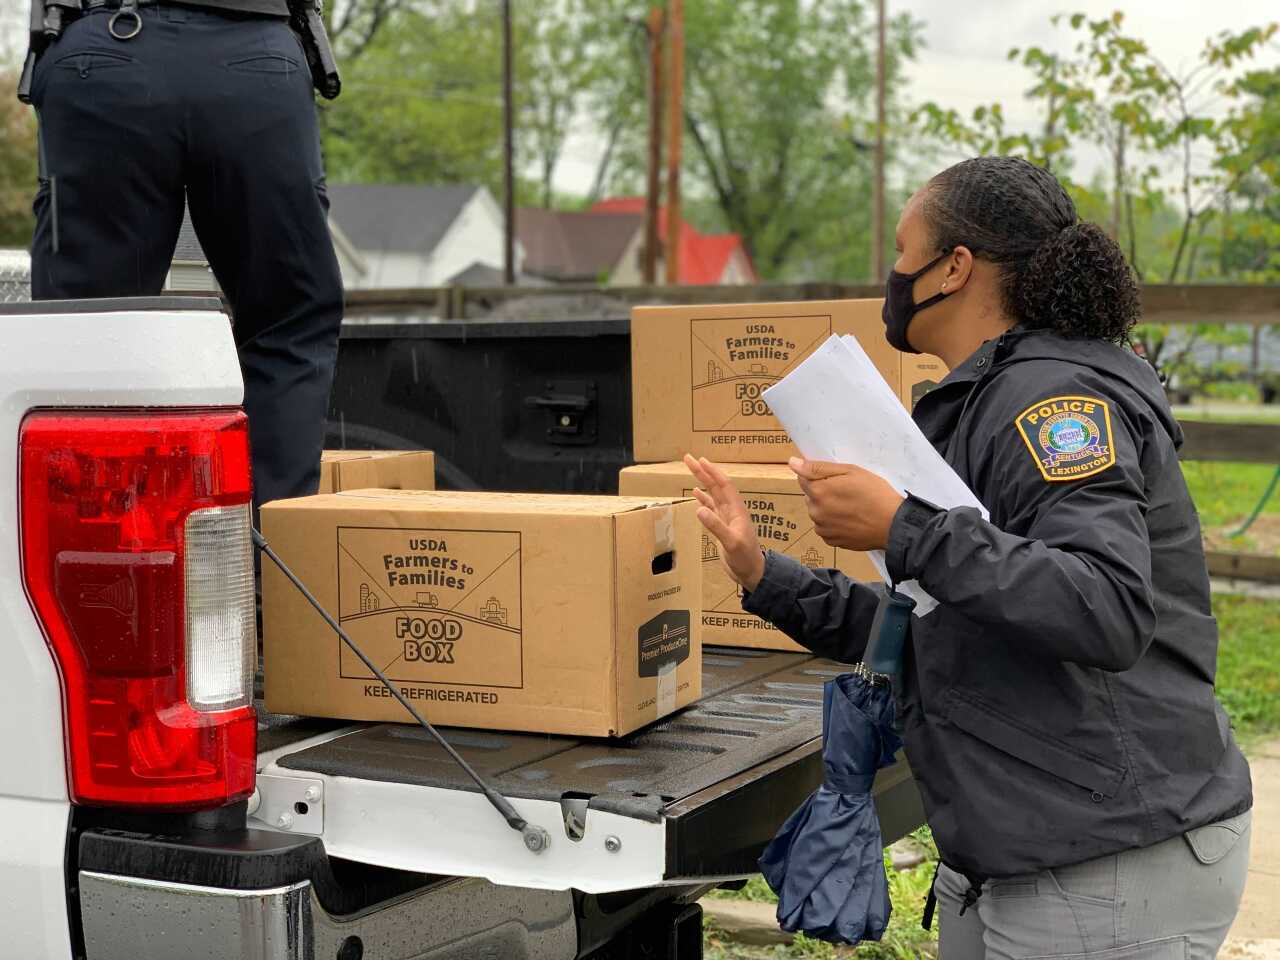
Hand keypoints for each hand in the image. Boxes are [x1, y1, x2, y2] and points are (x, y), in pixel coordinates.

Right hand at [683, 454, 765, 591]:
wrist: (752, 572)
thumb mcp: (731, 543)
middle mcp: (732, 510)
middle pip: (716, 485)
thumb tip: (699, 509)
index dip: (712, 472)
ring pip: (713, 494)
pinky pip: (711, 507)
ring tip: (691, 468)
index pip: (724, 486)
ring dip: (702, 481)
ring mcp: (727, 517)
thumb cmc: (745, 558)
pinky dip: (703, 498)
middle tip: (688, 458)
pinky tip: (695, 492)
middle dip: (703, 471)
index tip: (700, 460)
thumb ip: (716, 526)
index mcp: (736, 510)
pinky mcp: (722, 526)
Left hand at [789, 457, 904, 551]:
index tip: (836, 479)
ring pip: (818, 513)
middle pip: (811, 496)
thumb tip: (792, 463)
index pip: (803, 478)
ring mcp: (823, 529)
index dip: (819, 476)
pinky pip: (826, 528)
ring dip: (828, 509)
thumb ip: (818, 468)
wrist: (893, 525)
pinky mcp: (831, 541)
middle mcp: (815, 512)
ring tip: (852, 507)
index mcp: (818, 492)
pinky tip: (851, 520)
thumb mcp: (850, 472)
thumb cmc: (875, 494)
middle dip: (824, 492)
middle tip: (848, 492)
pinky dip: (834, 523)